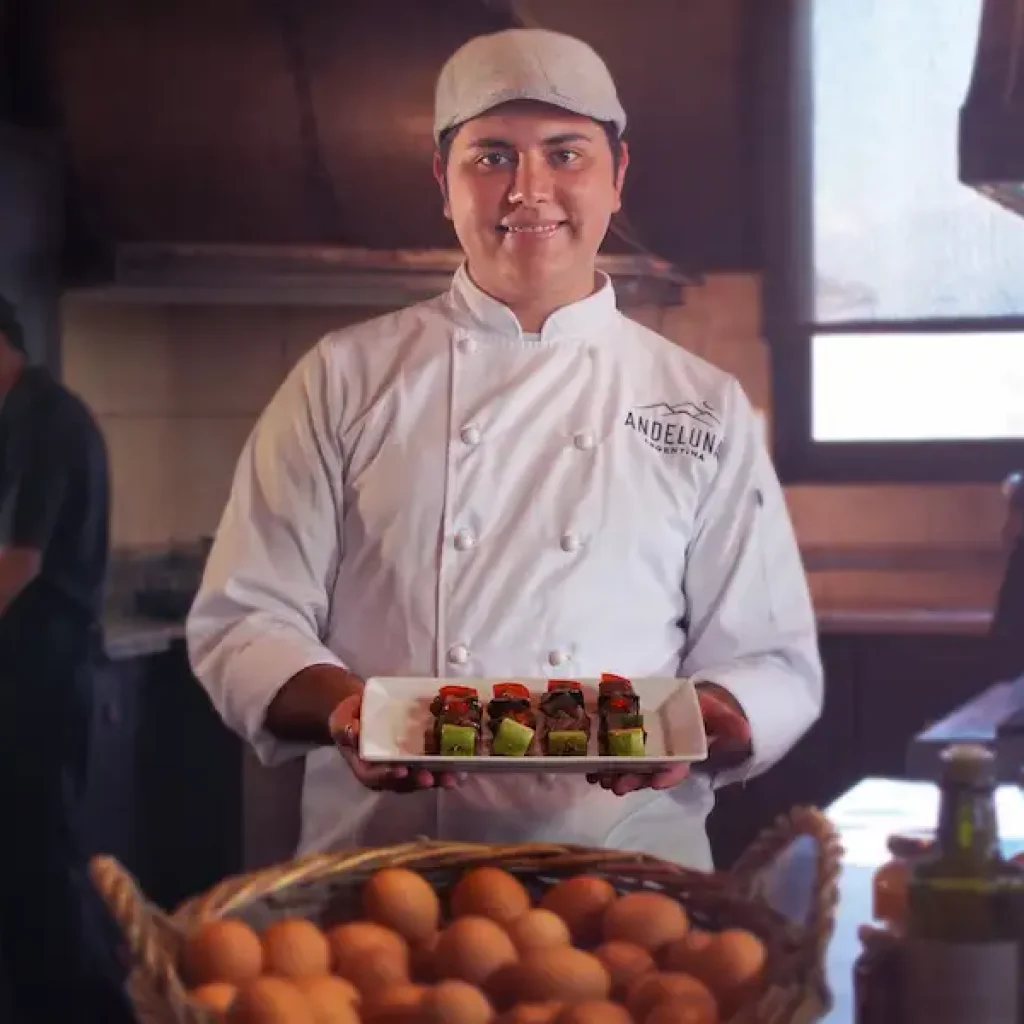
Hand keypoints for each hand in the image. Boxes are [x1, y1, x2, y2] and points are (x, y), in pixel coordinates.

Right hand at [330, 694, 465, 792]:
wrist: (362, 712)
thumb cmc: (350, 718)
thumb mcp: (342, 720)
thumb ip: (345, 727)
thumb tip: (352, 731)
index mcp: (366, 768)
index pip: (375, 776)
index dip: (388, 776)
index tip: (400, 771)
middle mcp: (387, 773)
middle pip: (405, 783)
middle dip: (420, 781)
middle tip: (434, 777)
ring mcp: (405, 768)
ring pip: (423, 778)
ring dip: (440, 778)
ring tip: (456, 776)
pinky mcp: (419, 759)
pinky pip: (434, 766)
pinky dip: (448, 766)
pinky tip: (464, 764)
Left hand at [587, 685, 751, 796]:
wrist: (687, 703)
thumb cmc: (701, 711)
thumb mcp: (717, 713)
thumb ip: (728, 722)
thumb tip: (743, 732)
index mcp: (680, 754)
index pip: (675, 770)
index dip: (667, 777)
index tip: (658, 781)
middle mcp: (659, 758)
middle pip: (645, 774)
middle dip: (632, 781)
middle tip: (617, 785)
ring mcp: (641, 753)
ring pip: (626, 770)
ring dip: (613, 776)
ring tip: (600, 779)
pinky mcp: (623, 743)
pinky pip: (611, 758)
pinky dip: (600, 764)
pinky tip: (588, 767)